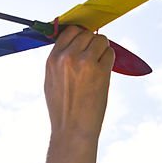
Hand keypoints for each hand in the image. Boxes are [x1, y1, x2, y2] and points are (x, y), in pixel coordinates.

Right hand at [44, 26, 113, 141]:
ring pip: (100, 40)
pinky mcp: (100, 71)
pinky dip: (109, 61)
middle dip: (92, 44)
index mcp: (52, 59)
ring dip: (103, 51)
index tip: (85, 46)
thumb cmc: (63, 110)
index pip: (70, 31)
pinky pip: (110, 53)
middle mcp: (67, 57)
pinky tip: (103, 74)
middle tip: (94, 60)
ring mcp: (84, 62)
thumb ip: (60, 60)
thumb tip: (73, 45)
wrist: (72, 131)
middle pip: (87, 33)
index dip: (80, 37)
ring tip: (98, 68)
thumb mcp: (51, 81)